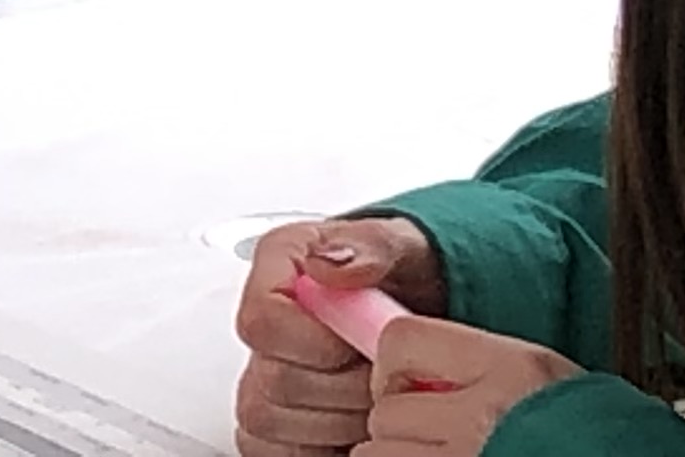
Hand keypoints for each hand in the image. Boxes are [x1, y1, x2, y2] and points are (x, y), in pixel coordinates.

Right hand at [237, 218, 447, 454]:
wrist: (423, 310)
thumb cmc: (407, 276)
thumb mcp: (404, 248)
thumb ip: (370, 248)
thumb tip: (329, 265)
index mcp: (277, 272)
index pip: (261, 322)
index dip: (314, 344)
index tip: (358, 343)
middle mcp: (263, 325)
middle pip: (270, 382)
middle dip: (341, 389)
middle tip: (382, 375)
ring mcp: (264, 375)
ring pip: (267, 423)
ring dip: (334, 423)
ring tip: (375, 399)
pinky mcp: (276, 422)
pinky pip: (268, 450)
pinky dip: (315, 448)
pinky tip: (355, 429)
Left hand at [360, 320, 579, 450]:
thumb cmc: (606, 437)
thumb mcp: (550, 383)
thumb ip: (483, 370)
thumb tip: (413, 368)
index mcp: (512, 370)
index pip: (401, 341)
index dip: (395, 365)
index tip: (407, 382)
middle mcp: (486, 416)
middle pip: (388, 408)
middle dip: (403, 427)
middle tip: (440, 440)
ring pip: (380, 454)